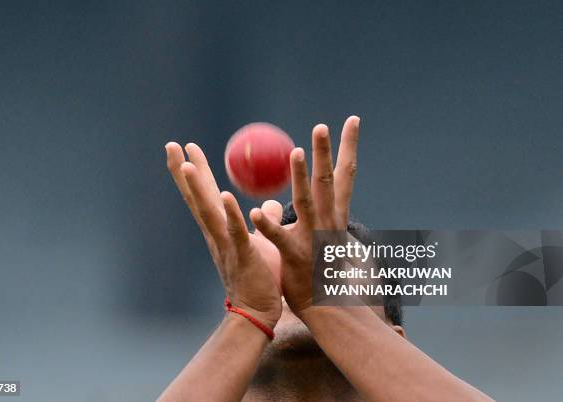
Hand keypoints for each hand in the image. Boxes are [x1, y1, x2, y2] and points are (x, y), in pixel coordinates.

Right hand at [166, 142, 281, 328]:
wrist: (257, 311)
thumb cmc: (260, 276)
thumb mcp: (262, 242)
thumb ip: (264, 221)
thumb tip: (271, 203)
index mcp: (221, 228)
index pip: (207, 193)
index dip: (197, 171)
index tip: (187, 148)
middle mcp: (217, 233)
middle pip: (197, 196)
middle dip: (184, 170)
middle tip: (172, 144)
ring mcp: (226, 243)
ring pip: (208, 210)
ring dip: (196, 187)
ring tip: (185, 164)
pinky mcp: (241, 255)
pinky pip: (234, 231)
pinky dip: (229, 213)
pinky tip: (224, 196)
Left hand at [249, 116, 359, 315]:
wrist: (329, 307)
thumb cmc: (323, 267)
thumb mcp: (323, 231)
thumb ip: (317, 207)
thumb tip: (315, 187)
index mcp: (334, 214)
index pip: (344, 173)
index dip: (347, 146)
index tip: (351, 120)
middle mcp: (328, 222)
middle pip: (328, 181)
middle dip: (326, 153)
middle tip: (321, 126)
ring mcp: (313, 239)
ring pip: (307, 202)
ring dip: (301, 177)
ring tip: (296, 153)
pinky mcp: (295, 257)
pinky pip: (280, 238)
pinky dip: (269, 225)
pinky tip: (256, 213)